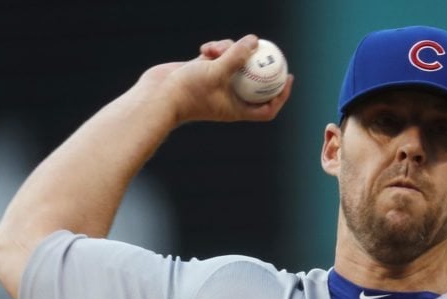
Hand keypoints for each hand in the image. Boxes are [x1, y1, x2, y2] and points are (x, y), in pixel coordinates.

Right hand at [152, 35, 293, 124]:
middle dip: (258, 65)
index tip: (288, 78)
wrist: (158, 96)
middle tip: (268, 49)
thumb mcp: (216, 71)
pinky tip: (204, 48)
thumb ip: (237, 56)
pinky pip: (218, 57)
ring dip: (229, 51)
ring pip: (234, 64)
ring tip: (216, 48)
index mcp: (237, 108)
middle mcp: (229, 98)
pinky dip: (214, 50)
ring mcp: (216, 84)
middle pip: (254, 82)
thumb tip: (255, 41)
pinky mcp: (204, 71)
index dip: (280, 95)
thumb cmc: (187, 91)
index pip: (266, 108)